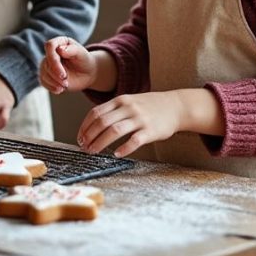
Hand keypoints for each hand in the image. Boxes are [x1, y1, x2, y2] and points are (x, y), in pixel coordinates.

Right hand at [41, 36, 97, 93]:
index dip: (53, 59)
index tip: (63, 73)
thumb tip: (60, 50)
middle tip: (65, 81)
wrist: (87, 73)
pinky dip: (51, 87)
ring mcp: (47, 63)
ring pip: (44, 73)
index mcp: (59, 42)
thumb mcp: (82, 54)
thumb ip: (73, 50)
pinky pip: (43, 81)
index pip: (49, 46)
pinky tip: (60, 90)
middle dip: (55, 73)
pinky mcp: (46, 74)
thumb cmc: (85, 61)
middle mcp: (51, 52)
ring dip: (54, 81)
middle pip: (46, 62)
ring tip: (65, 85)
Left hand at [77, 89, 222, 156]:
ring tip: (94, 151)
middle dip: (89, 136)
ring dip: (100, 143)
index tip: (80, 137)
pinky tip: (117, 154)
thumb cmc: (150, 106)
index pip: (96, 113)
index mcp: (120, 100)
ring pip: (114, 131)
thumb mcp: (130, 101)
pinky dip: (123, 149)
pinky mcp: (150, 130)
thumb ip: (113, 110)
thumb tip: (92, 126)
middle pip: (102, 122)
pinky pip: (134, 141)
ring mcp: (139, 119)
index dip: (85, 126)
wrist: (176, 106)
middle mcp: (128, 108)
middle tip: (84, 147)